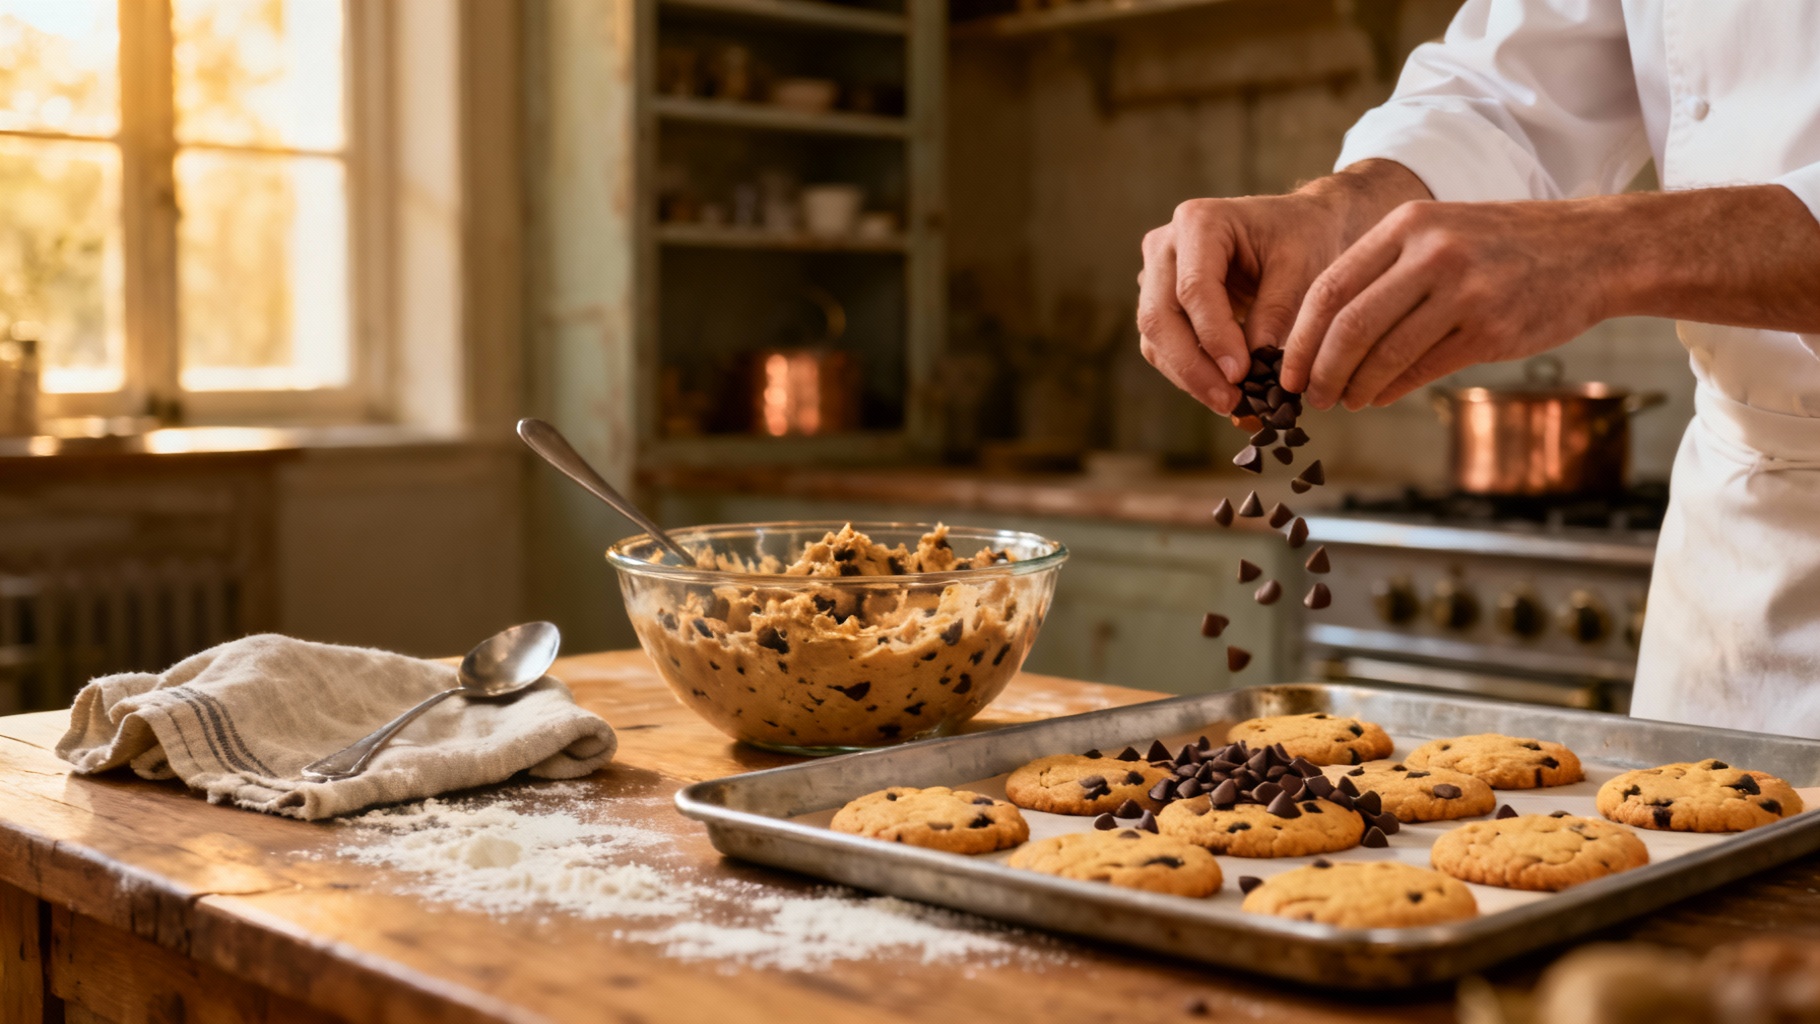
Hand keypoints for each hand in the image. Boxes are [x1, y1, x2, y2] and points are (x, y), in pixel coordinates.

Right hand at [1136, 160, 1429, 413]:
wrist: (1300, 227)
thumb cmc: (1305, 238)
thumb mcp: (1304, 269)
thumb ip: (1277, 314)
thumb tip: (1255, 372)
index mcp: (1199, 222)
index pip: (1193, 288)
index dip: (1213, 336)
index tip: (1242, 375)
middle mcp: (1165, 246)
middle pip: (1159, 316)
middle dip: (1193, 367)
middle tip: (1230, 403)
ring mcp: (1156, 275)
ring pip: (1155, 339)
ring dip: (1190, 377)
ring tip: (1233, 404)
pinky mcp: (1161, 304)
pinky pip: (1163, 348)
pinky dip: (1191, 374)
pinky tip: (1224, 393)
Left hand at [1278, 199, 1611, 409]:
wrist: (1594, 250)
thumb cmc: (1504, 247)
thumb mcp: (1441, 234)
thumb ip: (1386, 273)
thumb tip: (1325, 333)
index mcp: (1409, 225)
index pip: (1330, 287)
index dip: (1300, 336)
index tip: (1284, 368)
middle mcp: (1433, 254)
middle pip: (1349, 325)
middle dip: (1319, 370)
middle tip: (1308, 396)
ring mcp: (1464, 291)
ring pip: (1384, 353)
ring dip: (1354, 386)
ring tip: (1342, 401)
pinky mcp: (1491, 329)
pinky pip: (1423, 368)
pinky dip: (1391, 389)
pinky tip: (1378, 396)